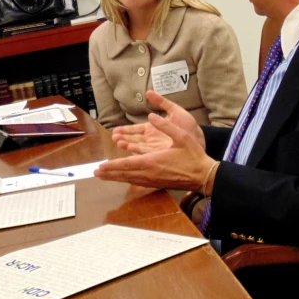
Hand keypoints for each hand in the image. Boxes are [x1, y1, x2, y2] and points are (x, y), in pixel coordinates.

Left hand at [97, 111, 215, 193]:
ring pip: (129, 180)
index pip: (126, 164)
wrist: (203, 176)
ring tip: (103, 177)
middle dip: (108, 174)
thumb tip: (152, 115)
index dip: (111, 166)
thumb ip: (165, 125)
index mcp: (152, 162)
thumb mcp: (181, 136)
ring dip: (115, 178)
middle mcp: (150, 173)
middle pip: (124, 174)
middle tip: (94, 173)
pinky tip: (123, 179)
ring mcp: (153, 180)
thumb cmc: (193, 156)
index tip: (100, 166)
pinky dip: (127, 180)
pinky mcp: (157, 184)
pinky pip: (137, 182)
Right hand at [111, 91, 204, 153]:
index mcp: (153, 129)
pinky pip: (146, 154)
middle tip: (114, 137)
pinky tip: (130, 150)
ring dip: (127, 145)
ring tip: (118, 142)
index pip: (135, 130)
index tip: (115, 131)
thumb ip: (161, 102)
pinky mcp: (161, 155)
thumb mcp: (174, 110)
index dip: (125, 130)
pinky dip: (137, 152)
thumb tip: (148, 92)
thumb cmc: (188, 126)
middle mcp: (151, 140)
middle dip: (123, 138)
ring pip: (137, 147)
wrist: (201, 140)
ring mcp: (155, 148)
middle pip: (134, 139)